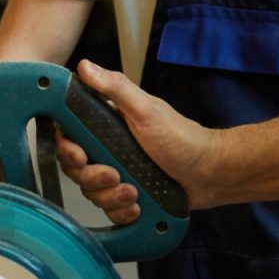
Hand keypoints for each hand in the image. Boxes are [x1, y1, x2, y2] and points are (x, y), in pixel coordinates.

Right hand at [54, 60, 218, 221]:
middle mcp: (108, 149)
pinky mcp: (127, 197)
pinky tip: (137, 207)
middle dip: (93, 177)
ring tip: (134, 192)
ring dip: (111, 197)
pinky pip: (110, 210)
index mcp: (106, 125)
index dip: (68, 148)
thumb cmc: (183, 138)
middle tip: (114, 175)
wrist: (210, 174)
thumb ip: (116, 88)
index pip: (70, 136)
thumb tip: (85, 66)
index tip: (79, 155)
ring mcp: (118, 174)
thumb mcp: (147, 110)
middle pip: (77, 169)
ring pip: (93, 192)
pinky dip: (122, 212)